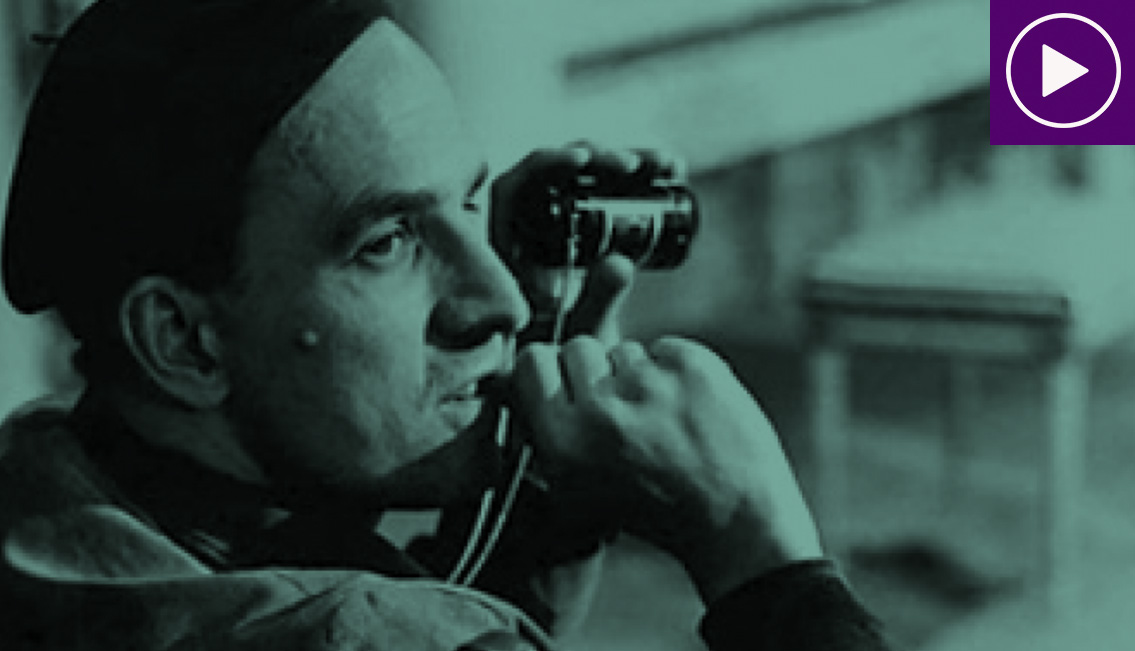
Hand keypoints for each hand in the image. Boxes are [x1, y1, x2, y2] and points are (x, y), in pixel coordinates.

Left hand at [491, 143, 684, 344]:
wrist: (576, 371)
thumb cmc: (562, 360)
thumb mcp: (580, 331)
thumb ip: (596, 301)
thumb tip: (619, 261)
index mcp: (509, 247)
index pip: (516, 186)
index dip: (546, 164)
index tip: (583, 160)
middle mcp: (532, 228)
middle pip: (560, 172)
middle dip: (601, 158)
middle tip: (637, 165)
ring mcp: (564, 225)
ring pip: (590, 177)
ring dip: (629, 162)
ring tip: (669, 165)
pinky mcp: (592, 228)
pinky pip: (611, 191)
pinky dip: (640, 179)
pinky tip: (671, 172)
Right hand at [512, 335, 823, 603]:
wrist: (735, 524)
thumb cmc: (655, 511)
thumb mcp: (577, 491)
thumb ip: (548, 433)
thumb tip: (531, 375)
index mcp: (563, 443)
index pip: (533, 361)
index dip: (552, 370)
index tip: (569, 385)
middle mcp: (600, 410)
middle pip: (579, 347)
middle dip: (597, 372)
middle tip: (623, 411)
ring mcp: (648, 383)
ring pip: (626, 351)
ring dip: (639, 377)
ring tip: (663, 421)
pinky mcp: (693, 366)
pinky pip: (667, 348)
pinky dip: (677, 372)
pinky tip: (690, 410)